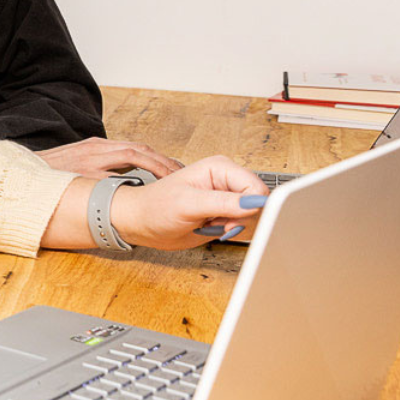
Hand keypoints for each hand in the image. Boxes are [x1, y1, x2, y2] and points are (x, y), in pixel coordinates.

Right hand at [37, 137, 182, 178]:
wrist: (19, 177)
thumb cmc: (49, 177)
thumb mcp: (76, 166)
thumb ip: (99, 170)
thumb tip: (126, 184)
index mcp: (96, 146)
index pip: (137, 149)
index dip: (160, 159)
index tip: (176, 171)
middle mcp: (96, 148)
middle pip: (140, 149)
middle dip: (165, 162)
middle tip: (183, 176)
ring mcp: (90, 159)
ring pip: (134, 155)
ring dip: (157, 167)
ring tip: (173, 181)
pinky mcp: (83, 172)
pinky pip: (116, 174)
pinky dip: (135, 179)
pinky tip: (147, 191)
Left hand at [110, 156, 267, 250]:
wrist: (141, 222)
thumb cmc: (155, 207)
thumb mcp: (189, 204)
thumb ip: (223, 203)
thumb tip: (254, 202)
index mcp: (220, 167)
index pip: (257, 187)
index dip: (250, 207)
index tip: (230, 219)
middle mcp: (227, 180)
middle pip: (258, 203)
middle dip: (240, 219)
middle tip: (215, 222)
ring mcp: (227, 197)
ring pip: (253, 216)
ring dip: (233, 226)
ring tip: (209, 222)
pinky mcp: (225, 213)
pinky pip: (243, 225)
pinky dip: (229, 232)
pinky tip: (210, 227)